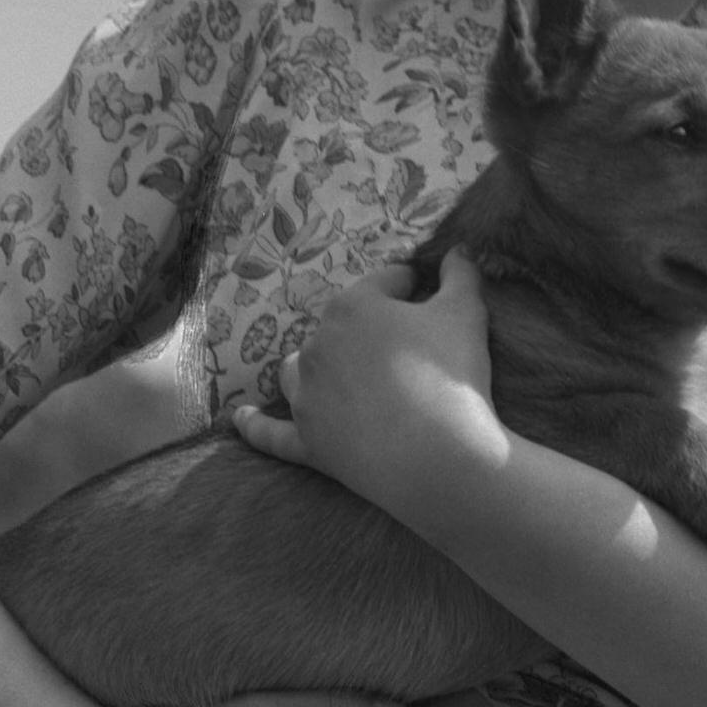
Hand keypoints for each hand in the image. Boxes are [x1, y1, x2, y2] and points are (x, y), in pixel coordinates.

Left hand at [235, 249, 501, 522]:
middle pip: (342, 325)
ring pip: (299, 369)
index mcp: (352, 306)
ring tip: (336, 371)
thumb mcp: (466, 313)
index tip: (429, 297)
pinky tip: (239, 417)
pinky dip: (255, 425)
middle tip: (408, 347)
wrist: (440, 458)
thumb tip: (459, 249)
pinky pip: (272, 433)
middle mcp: (317, 345)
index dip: (412, 288)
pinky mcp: (307, 442)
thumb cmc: (452, 376)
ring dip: (313, 364)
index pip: (386, 282)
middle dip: (369, 329)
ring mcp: (307, 396)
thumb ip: (461, 274)